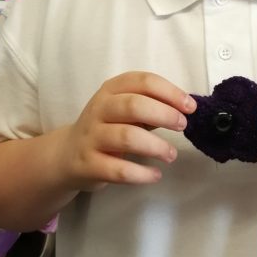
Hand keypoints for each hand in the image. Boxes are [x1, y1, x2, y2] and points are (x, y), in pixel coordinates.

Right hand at [59, 71, 194, 190]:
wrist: (66, 155)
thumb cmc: (105, 128)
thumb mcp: (123, 110)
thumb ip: (150, 106)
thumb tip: (185, 108)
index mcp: (110, 90)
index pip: (142, 81)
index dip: (170, 92)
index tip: (190, 107)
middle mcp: (98, 109)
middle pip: (134, 105)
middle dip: (164, 114)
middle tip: (182, 126)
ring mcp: (91, 137)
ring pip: (127, 137)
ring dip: (156, 146)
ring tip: (171, 155)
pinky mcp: (88, 164)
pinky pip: (119, 170)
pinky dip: (142, 174)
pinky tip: (155, 175)